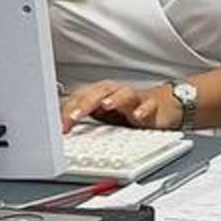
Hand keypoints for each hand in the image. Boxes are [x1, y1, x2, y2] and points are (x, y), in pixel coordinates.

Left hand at [60, 82, 182, 131]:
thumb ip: (83, 117)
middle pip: (99, 92)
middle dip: (85, 104)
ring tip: (106, 105)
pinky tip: (138, 116)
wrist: (162, 106)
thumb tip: (59, 127)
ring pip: (124, 93)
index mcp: (100, 93)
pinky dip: (143, 110)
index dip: (68, 111)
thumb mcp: (103, 114)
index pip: (80, 97)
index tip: (60, 128)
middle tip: (74, 117)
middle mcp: (116, 92)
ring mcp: (134, 98)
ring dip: (114, 99)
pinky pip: (148, 105)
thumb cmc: (128, 110)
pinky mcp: (151, 105)